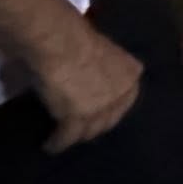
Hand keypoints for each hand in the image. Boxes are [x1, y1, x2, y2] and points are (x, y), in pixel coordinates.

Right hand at [28, 21, 141, 152]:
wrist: (62, 44)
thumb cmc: (78, 38)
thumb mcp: (103, 52)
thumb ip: (103, 68)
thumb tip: (89, 75)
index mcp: (131, 73)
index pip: (126, 99)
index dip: (113, 108)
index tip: (103, 114)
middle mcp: (121, 94)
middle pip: (110, 118)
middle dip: (98, 125)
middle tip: (85, 130)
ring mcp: (101, 108)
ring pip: (90, 130)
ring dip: (78, 136)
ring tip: (67, 139)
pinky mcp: (77, 118)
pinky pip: (68, 137)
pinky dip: (58, 143)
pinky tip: (51, 146)